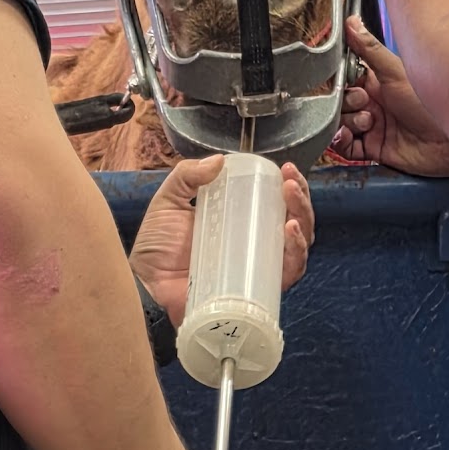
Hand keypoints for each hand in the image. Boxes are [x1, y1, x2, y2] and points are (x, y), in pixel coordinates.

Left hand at [130, 155, 314, 318]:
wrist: (145, 285)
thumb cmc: (156, 249)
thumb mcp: (169, 202)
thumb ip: (187, 177)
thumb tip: (219, 160)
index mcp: (240, 222)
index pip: (275, 202)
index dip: (289, 185)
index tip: (287, 170)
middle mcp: (255, 245)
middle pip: (295, 220)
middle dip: (301, 198)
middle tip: (290, 183)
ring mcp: (259, 267)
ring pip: (298, 244)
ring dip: (303, 220)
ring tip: (292, 200)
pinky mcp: (259, 289)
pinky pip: (288, 272)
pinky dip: (296, 251)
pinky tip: (290, 231)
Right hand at [328, 17, 448, 176]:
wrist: (447, 142)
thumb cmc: (430, 104)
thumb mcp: (395, 72)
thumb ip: (369, 49)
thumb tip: (352, 22)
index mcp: (378, 82)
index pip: (345, 79)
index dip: (341, 81)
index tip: (344, 81)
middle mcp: (374, 103)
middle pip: (340, 102)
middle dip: (346, 103)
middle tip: (363, 102)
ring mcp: (374, 126)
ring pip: (340, 124)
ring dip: (346, 122)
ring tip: (367, 121)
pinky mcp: (374, 148)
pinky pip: (346, 147)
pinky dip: (341, 142)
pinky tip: (347, 135)